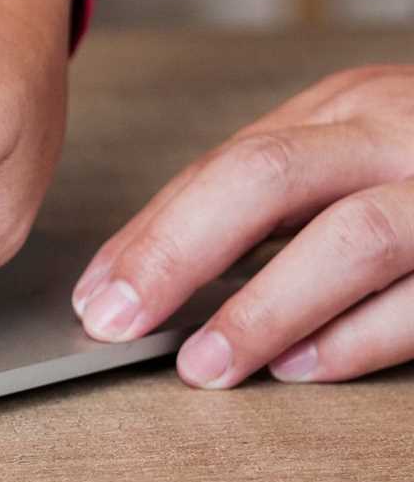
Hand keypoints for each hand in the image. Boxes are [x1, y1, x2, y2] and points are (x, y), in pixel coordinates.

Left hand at [72, 65, 413, 386]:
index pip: (223, 167)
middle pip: (267, 179)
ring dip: (265, 309)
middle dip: (175, 253)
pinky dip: (362, 339)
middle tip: (117, 320)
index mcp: (346, 110)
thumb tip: (149, 268)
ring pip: (353, 238)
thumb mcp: (353, 157)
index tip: (97, 293)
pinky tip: (305, 370)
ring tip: (203, 365)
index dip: (149, 234)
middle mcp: (398, 135)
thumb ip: (272, 201)